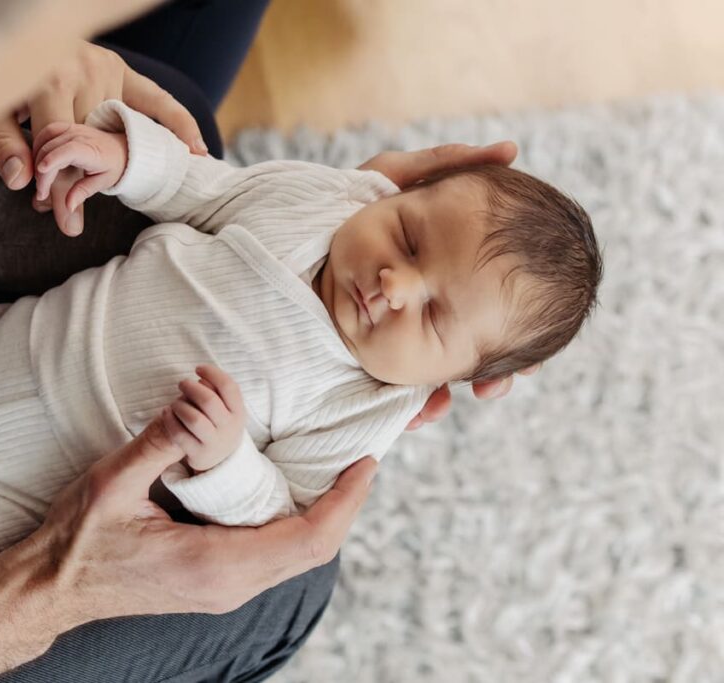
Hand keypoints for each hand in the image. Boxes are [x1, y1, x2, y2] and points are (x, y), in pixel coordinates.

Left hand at [0, 41, 206, 226]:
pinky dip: (179, 124)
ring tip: (103, 184)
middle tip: (65, 210)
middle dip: (77, 176)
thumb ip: (4, 146)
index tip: (59, 217)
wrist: (11, 33)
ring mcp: (107, 68)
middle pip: (91, 142)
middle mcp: (83, 70)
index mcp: (47, 78)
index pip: (60, 143)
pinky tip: (197, 150)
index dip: (56, 181)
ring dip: (108, 157)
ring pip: (116, 131)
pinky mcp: (121, 68)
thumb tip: (22, 181)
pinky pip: (158, 99)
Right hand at [0, 412, 376, 681]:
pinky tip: (294, 497)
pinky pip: (275, 559)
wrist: (51, 590)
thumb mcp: (115, 483)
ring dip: (324, 518)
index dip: (345, 501)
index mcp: (214, 563)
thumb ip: (161, 441)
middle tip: (362, 463)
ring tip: (338, 476)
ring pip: (297, 559)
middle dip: (345, 507)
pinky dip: (297, 527)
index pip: (307, 537)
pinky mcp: (214, 585)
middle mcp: (229, 585)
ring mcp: (223, 590)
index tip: (367, 464)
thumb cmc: (78, 541)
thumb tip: (194, 401)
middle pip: (313, 552)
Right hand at [32, 122, 126, 233]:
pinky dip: (38, 145)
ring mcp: (72, 128)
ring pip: (46, 139)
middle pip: (52, 149)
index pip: (69, 151)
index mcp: (92, 151)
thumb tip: (68, 206)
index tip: (40, 173)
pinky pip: (47, 132)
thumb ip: (83, 192)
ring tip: (40, 179)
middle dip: (41, 172)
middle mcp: (80, 136)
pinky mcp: (66, 126)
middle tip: (42, 193)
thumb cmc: (112, 167)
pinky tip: (38, 162)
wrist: (121, 148)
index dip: (53, 160)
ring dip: (37, 158)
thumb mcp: (102, 182)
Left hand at [162, 365, 246, 471]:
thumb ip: (217, 390)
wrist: (218, 457)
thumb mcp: (225, 408)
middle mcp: (230, 428)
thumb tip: (203, 378)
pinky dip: (170, 421)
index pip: (229, 387)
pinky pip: (179, 435)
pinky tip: (166, 413)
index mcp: (238, 412)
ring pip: (194, 419)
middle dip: (191, 388)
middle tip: (182, 384)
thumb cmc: (218, 422)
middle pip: (209, 401)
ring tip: (174, 403)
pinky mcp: (199, 455)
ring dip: (179, 406)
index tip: (198, 368)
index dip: (212, 373)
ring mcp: (215, 443)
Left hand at [359, 140, 533, 429]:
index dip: (512, 339)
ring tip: (439, 404)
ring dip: (435, 397)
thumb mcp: (394, 173)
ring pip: (421, 376)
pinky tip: (408, 410)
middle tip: (492, 386)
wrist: (285, 223)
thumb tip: (508, 153)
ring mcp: (386, 332)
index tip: (524, 358)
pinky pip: (379, 384)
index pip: (483, 312)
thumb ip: (445, 163)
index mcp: (435, 281)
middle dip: (481, 374)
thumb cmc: (346, 196)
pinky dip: (397, 403)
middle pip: (459, 352)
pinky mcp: (354, 348)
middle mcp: (416, 311)